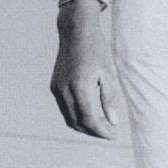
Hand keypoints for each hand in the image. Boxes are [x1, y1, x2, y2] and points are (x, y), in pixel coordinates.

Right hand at [51, 0, 123, 139]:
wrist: (75, 31)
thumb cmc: (96, 49)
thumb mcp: (108, 73)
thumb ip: (109, 99)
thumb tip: (113, 122)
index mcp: (80, 87)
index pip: (90, 119)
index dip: (102, 131)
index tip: (113, 135)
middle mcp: (65, 90)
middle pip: (77, 122)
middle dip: (93, 131)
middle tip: (109, 132)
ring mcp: (57, 88)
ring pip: (69, 118)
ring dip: (84, 125)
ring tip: (101, 125)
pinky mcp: (54, 86)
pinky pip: (64, 108)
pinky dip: (76, 115)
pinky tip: (89, 113)